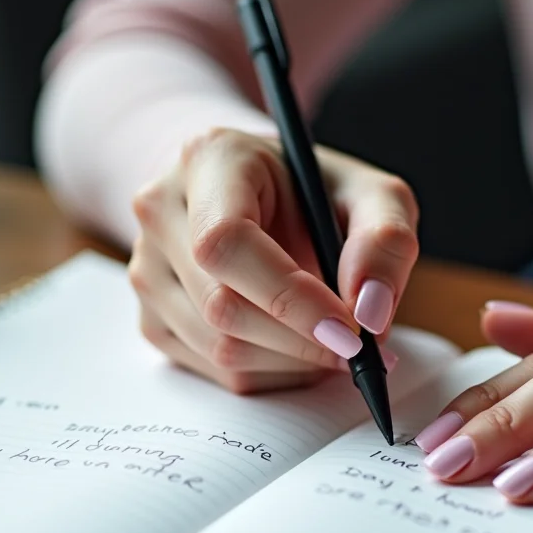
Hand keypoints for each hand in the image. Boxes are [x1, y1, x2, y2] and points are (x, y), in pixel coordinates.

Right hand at [128, 128, 416, 392]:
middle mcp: (162, 211)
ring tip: (331, 340)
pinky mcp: (151, 317)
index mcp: (209, 160)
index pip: (226, 242)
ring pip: (217, 348)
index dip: (288, 297)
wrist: (262, 198)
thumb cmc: (317, 195)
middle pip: (221, 305)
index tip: (348, 332)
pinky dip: (270, 373)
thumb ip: (386, 241)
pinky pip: (212, 370)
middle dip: (302, 341)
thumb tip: (371, 313)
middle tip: (360, 350)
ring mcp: (147, 268)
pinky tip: (295, 344)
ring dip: (291, 362)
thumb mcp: (373, 196)